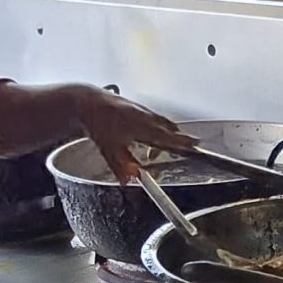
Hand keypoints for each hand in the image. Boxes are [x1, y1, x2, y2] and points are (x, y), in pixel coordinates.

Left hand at [72, 86, 191, 185]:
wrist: (87, 101)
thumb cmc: (98, 122)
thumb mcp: (108, 149)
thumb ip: (120, 166)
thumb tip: (129, 181)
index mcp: (141, 127)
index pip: (167, 136)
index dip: (182, 141)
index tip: (195, 143)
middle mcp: (144, 117)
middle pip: (168, 127)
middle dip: (179, 136)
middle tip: (191, 143)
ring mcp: (141, 109)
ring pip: (161, 120)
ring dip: (168, 130)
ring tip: (173, 138)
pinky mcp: (136, 106)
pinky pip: (153, 116)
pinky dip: (158, 123)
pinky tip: (153, 129)